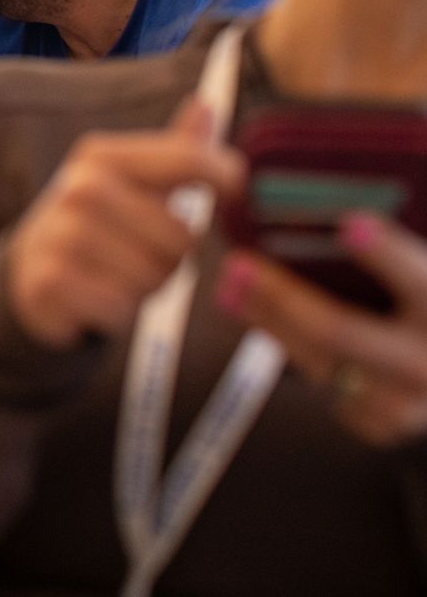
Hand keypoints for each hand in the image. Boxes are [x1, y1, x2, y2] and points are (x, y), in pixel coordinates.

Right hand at [7, 99, 241, 349]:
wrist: (30, 268)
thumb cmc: (103, 225)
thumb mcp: (137, 183)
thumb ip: (177, 150)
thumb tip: (208, 103)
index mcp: (101, 155)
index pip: (189, 159)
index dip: (227, 178)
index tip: (238, 192)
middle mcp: (76, 186)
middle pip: (181, 235)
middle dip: (177, 257)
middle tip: (150, 256)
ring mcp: (57, 233)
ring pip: (152, 275)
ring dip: (147, 287)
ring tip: (123, 277)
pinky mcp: (47, 280)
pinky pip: (119, 306)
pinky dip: (119, 311)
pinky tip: (102, 298)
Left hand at [219, 215, 426, 446]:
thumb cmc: (423, 306)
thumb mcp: (419, 275)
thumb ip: (388, 252)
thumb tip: (331, 214)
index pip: (417, 279)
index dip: (385, 253)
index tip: (349, 224)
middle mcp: (426, 362)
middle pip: (339, 330)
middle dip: (281, 295)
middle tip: (239, 262)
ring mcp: (404, 403)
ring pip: (316, 358)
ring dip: (265, 318)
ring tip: (230, 282)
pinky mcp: (378, 422)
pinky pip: (320, 380)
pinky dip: (284, 342)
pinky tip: (253, 312)